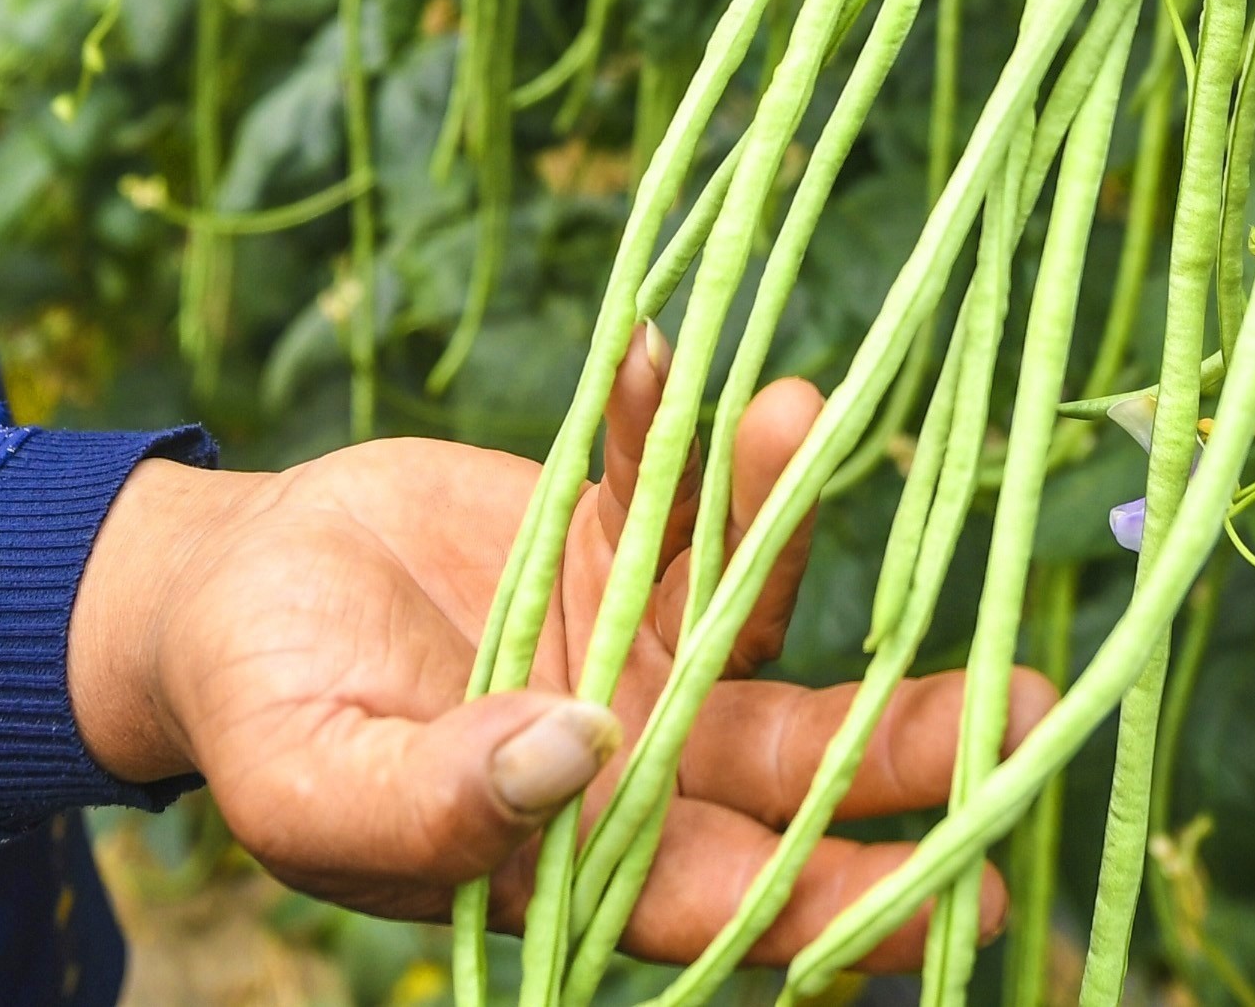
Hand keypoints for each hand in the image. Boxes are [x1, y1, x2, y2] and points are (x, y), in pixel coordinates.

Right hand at [66, 333, 1048, 966]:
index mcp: (579, 859)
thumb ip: (434, 800)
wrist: (224, 592)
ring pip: (754, 594)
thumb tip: (574, 757)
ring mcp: (637, 639)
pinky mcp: (612, 529)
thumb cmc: (259, 718)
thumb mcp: (315, 783)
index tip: (969, 898)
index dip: (849, 903)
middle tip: (1029, 702)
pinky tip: (658, 351)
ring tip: (799, 414)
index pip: (735, 898)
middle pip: (795, 758)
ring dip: (786, 512)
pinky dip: (662, 416)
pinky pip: (660, 472)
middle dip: (906, 736)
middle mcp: (641, 760)